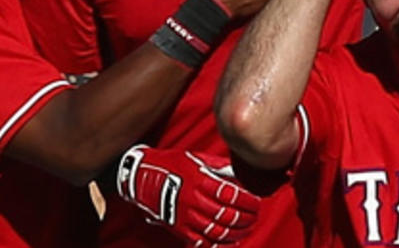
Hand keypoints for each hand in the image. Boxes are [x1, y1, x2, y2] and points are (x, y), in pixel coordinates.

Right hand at [115, 145, 261, 246]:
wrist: (141, 176)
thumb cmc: (171, 164)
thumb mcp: (196, 159)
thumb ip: (219, 167)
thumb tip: (240, 175)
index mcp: (199, 180)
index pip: (231, 195)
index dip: (248, 201)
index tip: (256, 202)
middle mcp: (193, 200)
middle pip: (227, 215)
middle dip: (246, 218)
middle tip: (254, 217)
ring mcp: (185, 216)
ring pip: (216, 231)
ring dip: (235, 233)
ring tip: (245, 230)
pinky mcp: (178, 228)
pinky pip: (201, 241)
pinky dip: (217, 244)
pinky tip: (228, 241)